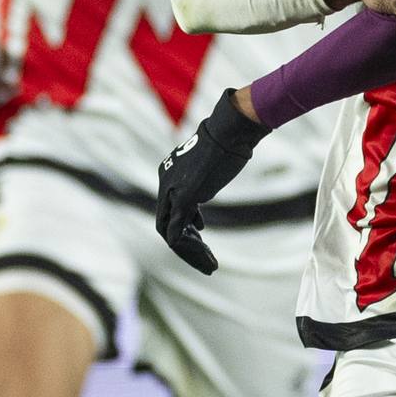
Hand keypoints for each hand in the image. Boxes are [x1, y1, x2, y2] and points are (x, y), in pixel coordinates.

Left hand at [156, 96, 268, 274]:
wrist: (229, 131)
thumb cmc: (229, 140)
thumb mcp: (213, 161)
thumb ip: (206, 177)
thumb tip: (211, 179)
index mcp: (169, 173)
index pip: (170, 208)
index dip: (186, 224)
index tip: (202, 232)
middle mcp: (165, 183)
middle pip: (166, 224)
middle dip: (186, 244)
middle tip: (206, 258)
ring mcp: (171, 191)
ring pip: (170, 233)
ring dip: (190, 253)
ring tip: (210, 265)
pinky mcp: (183, 199)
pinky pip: (178, 234)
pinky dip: (191, 250)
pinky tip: (207, 259)